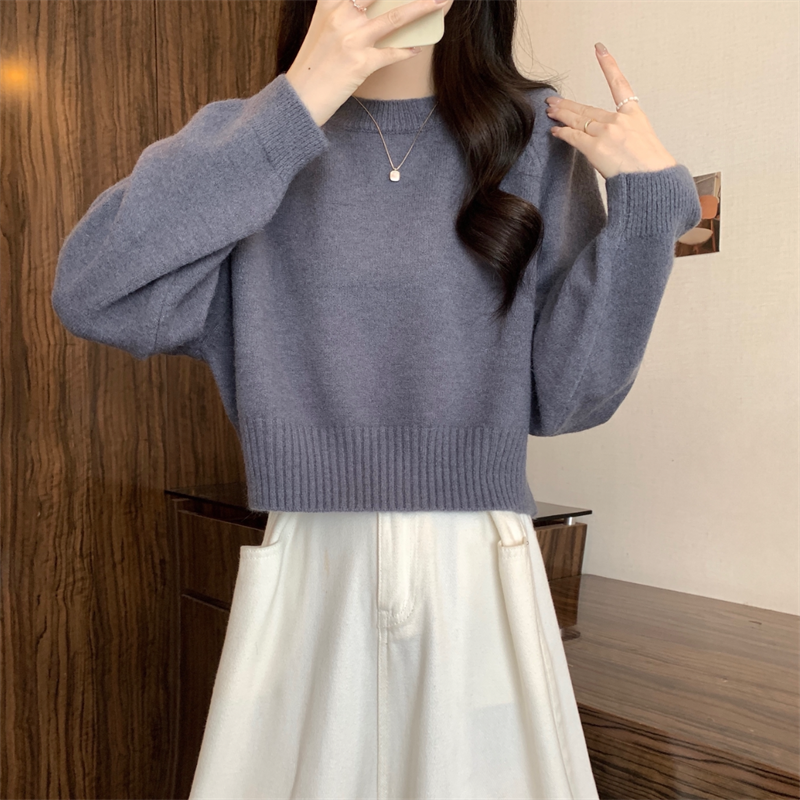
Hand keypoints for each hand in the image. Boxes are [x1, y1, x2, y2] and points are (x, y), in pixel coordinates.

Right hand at [285, 0, 440, 127]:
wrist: (300, 98)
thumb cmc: (313, 64)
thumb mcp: (323, 26)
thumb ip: (343, 11)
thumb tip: (369, 7)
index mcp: (330, 2)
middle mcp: (341, 16)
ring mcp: (351, 39)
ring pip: (395, 18)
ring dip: (422, 9)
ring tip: (439, 4)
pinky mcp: (360, 63)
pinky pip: (392, 53)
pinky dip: (407, 50)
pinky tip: (417, 47)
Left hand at [544, 43, 678, 179]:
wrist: (653, 180)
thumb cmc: (651, 168)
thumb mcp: (644, 141)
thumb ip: (625, 134)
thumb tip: (609, 140)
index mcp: (634, 115)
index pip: (619, 84)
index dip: (608, 65)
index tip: (600, 50)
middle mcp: (618, 120)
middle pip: (587, 109)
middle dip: (568, 105)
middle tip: (553, 101)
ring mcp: (606, 133)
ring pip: (578, 120)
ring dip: (561, 115)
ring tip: (550, 111)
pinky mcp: (595, 148)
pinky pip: (573, 137)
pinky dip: (562, 133)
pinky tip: (554, 130)